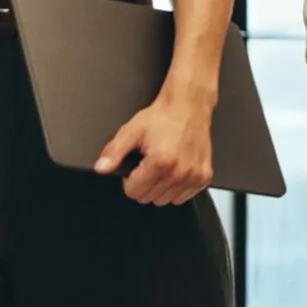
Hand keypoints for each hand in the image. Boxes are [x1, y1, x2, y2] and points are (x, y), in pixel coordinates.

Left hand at [97, 91, 214, 204]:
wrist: (188, 105)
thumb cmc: (163, 116)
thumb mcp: (131, 130)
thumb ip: (114, 152)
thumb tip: (101, 168)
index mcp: (160, 161)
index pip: (134, 192)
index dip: (129, 180)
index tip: (135, 167)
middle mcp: (179, 171)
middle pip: (149, 198)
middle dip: (144, 184)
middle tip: (148, 163)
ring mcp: (194, 176)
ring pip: (166, 200)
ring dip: (160, 187)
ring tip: (162, 165)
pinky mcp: (204, 177)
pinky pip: (183, 197)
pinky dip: (176, 187)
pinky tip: (175, 169)